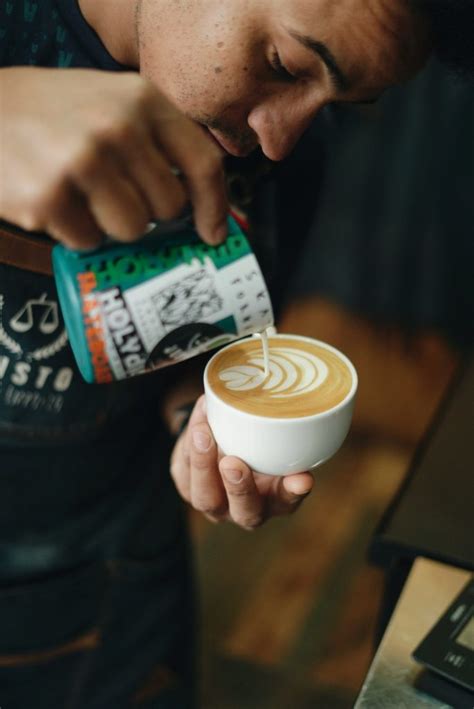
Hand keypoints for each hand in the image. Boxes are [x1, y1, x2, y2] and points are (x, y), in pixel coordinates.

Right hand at [0, 67, 227, 247]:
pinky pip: (89, 241)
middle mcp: (116, 127)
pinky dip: (76, 232)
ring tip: (84, 195)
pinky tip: (57, 202)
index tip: (213, 233)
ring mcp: (82, 162)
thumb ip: (157, 144)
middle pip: (170, 206)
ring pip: (134, 230)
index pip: (203, 162)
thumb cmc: (54, 114)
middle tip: (117, 194)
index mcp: (141, 99)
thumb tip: (204, 210)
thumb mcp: (112, 104)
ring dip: (112, 225)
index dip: (214, 206)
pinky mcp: (48, 197)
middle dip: (149, 211)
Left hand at [170, 396, 313, 529]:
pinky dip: (189, 444)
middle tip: (234, 464)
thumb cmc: (255, 441)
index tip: (302, 480)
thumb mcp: (272, 440)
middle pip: (245, 512)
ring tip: (203, 435)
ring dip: (203, 465)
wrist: (219, 439)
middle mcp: (246, 508)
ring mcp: (214, 503)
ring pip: (206, 497)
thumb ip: (280, 433)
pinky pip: (185, 470)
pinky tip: (198, 423)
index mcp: (275, 499)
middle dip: (239, 489)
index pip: (288, 501)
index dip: (293, 492)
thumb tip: (293, 407)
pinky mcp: (187, 486)